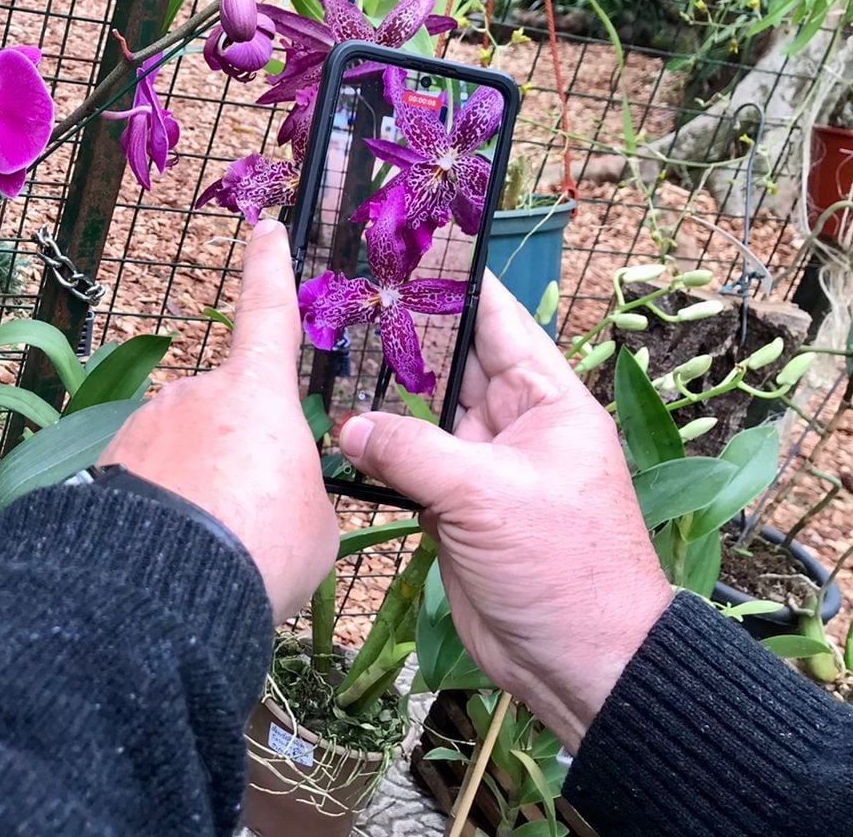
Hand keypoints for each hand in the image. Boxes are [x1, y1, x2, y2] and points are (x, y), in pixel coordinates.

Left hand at [100, 218, 336, 619]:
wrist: (161, 594)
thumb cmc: (262, 549)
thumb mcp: (314, 523)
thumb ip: (297, 491)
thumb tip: (271, 490)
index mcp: (256, 393)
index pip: (268, 312)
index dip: (271, 270)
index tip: (265, 229)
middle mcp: (193, 395)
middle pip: (227, 417)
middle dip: (238, 463)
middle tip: (252, 527)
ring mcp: (143, 428)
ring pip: (183, 456)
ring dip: (197, 494)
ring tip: (209, 556)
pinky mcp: (102, 467)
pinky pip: (145, 486)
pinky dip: (160, 516)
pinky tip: (166, 559)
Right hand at [338, 273, 671, 750]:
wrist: (580, 664)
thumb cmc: (564, 569)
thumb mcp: (486, 496)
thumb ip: (411, 450)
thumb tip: (348, 425)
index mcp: (548, 403)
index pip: (499, 321)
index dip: (458, 280)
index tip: (410, 242)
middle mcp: (514, 427)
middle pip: (451, 363)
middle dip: (403, 333)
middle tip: (343, 295)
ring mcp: (482, 469)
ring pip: (422, 415)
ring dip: (381, 394)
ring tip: (325, 352)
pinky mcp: (455, 510)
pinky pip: (408, 465)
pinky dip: (375, 449)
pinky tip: (333, 427)